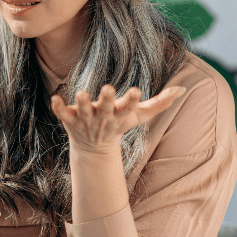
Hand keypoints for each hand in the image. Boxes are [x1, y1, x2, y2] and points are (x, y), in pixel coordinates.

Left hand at [50, 84, 185, 153]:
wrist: (94, 148)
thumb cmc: (119, 125)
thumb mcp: (140, 116)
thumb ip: (161, 103)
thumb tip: (182, 89)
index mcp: (120, 114)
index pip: (129, 107)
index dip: (132, 100)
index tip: (136, 91)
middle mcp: (103, 116)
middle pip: (106, 107)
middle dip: (107, 99)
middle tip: (108, 88)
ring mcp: (86, 119)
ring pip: (83, 110)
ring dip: (82, 103)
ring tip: (81, 93)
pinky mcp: (70, 119)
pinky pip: (62, 113)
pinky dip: (57, 107)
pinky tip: (53, 98)